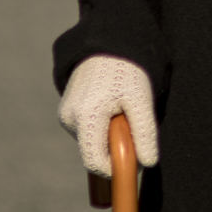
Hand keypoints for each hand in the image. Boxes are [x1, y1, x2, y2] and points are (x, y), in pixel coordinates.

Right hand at [58, 56, 158, 175]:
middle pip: (92, 153)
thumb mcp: (141, 99)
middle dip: (112, 149)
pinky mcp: (66, 111)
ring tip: (119, 109)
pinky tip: (109, 106)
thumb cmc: (126, 70)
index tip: (134, 161)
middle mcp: (68, 118)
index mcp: (85, 116)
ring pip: (89, 142)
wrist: (107, 43)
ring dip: (107, 136)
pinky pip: (85, 131)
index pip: (94, 161)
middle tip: (130, 125)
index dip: (114, 168)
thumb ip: (144, 132)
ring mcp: (64, 114)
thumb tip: (147, 163)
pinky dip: (100, 127)